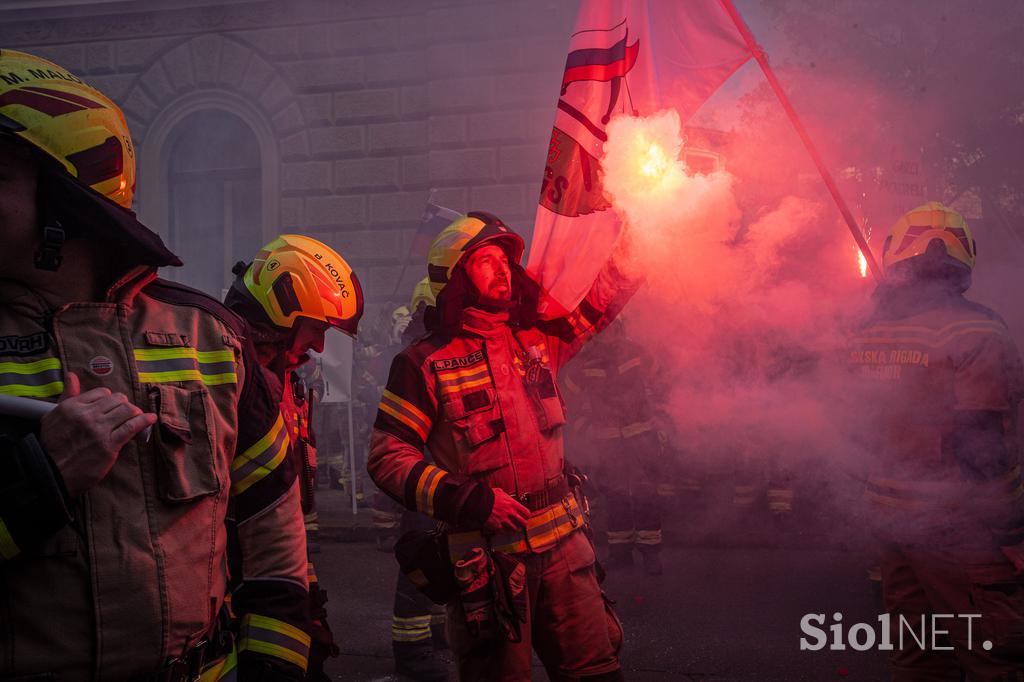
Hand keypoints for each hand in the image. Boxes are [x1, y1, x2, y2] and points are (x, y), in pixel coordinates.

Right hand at [40, 372, 155, 496]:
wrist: (51, 474)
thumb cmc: (52, 446)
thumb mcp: (53, 417)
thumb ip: (66, 396)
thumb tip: (71, 376)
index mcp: (72, 406)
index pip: (102, 392)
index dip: (110, 399)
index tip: (112, 407)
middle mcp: (87, 415)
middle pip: (117, 400)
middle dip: (124, 405)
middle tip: (125, 413)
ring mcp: (99, 430)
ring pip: (127, 410)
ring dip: (135, 412)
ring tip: (136, 417)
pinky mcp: (109, 445)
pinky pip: (132, 427)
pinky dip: (145, 420)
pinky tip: (150, 419)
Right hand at [483, 488, 529, 532]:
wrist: (479, 502)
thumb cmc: (488, 496)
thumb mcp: (500, 492)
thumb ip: (506, 496)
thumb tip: (506, 496)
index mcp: (513, 504)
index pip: (527, 513)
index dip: (526, 516)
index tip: (525, 516)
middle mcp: (511, 513)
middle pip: (523, 523)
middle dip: (523, 524)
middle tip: (521, 524)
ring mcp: (505, 521)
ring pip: (515, 529)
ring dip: (514, 529)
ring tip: (513, 528)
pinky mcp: (498, 526)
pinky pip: (505, 532)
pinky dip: (506, 531)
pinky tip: (505, 529)